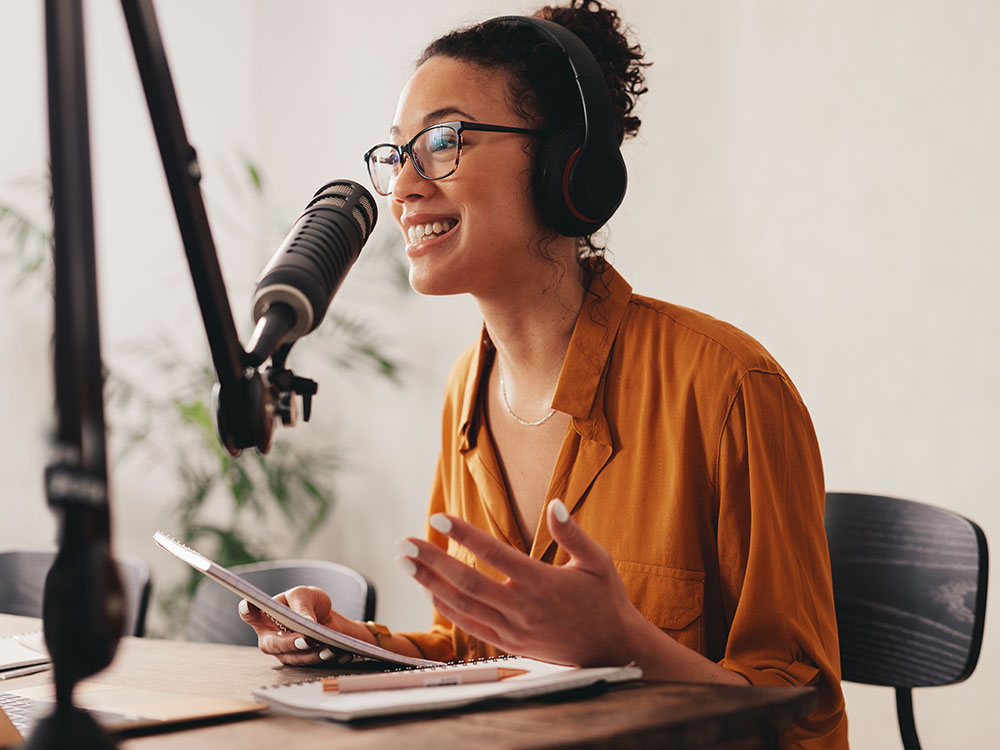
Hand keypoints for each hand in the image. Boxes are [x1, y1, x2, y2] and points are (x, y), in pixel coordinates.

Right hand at [238, 586, 370, 665]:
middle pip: (272, 644)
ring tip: (330, 648)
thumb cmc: (308, 602)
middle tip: (306, 639)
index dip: (247, 611)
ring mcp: (283, 653)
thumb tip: (307, 622)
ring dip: (313, 655)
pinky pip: (312, 665)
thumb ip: (302, 606)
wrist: (326, 617)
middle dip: (289, 643)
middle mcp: (269, 637)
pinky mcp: (300, 662)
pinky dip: (328, 659)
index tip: (248, 605)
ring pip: (294, 658)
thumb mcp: (305, 595)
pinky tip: (343, 654)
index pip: (250, 614)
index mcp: (264, 616)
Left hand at [397, 499, 649, 666]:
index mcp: (543, 583)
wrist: (613, 650)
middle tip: (404, 544)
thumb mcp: (598, 561)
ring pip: (462, 606)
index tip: (438, 517)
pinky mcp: (509, 645)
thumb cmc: (605, 600)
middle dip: (431, 562)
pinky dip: (446, 609)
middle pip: (467, 583)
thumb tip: (554, 504)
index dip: (464, 534)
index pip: (495, 554)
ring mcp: (513, 630)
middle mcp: (523, 609)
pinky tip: (429, 591)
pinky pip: (469, 626)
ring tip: (406, 563)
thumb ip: (573, 534)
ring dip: (430, 584)